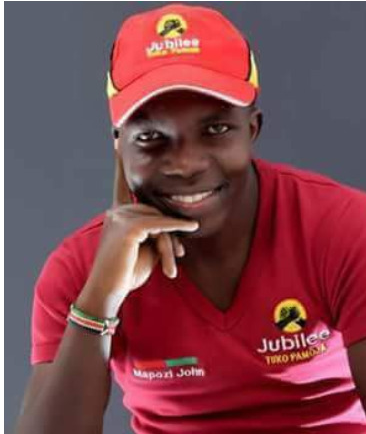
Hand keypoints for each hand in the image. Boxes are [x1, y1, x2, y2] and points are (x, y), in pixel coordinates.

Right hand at [77, 154, 197, 316]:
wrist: (109, 291)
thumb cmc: (127, 272)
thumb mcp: (147, 249)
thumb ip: (158, 232)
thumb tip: (178, 227)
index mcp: (118, 213)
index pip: (122, 184)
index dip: (121, 165)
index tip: (117, 142)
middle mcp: (116, 211)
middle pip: (155, 211)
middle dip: (171, 233)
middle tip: (179, 256)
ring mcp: (119, 217)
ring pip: (159, 221)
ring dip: (171, 242)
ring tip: (176, 261)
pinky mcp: (127, 228)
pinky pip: (159, 224)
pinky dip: (175, 228)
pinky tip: (189, 228)